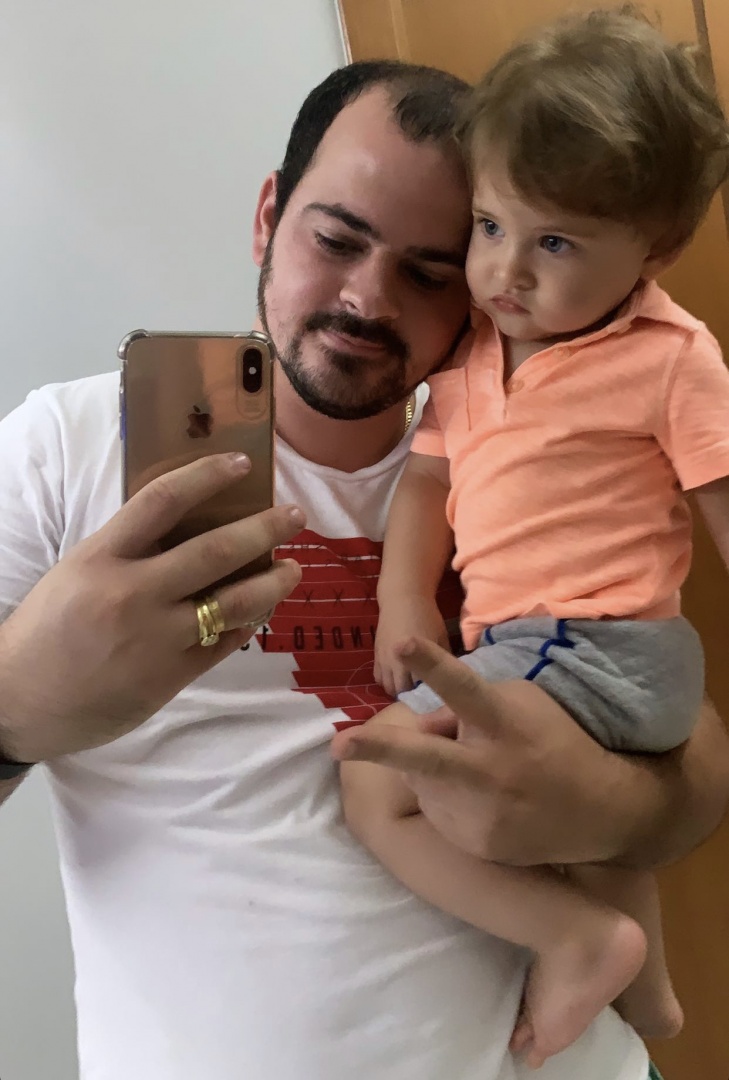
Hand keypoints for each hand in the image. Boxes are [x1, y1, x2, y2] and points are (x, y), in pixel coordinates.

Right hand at [0, 453, 303, 763]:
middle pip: (214, 551)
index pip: (162, 500)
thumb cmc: (49, 628)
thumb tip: (190, 525)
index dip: (207, 476)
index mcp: (102, 557)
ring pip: (233, 601)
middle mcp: (133, 592)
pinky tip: (262, 610)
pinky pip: (224, 643)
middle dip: (264, 530)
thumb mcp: (79, 572)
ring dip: (272, 582)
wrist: (20, 700)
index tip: (243, 463)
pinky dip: (248, 623)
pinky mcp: (170, 676)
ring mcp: (155, 637)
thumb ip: (129, 550)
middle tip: (295, 516)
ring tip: (292, 569)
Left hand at [333, 637, 648, 866]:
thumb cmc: (554, 740)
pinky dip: (447, 799)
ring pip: (423, 781)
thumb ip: (469, 705)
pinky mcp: (478, 844)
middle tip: (337, 744)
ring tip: (476, 770)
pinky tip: (484, 799)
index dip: (432, 664)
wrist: (603, 811)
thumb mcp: (520, 704)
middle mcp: (491, 770)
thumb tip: (422, 724)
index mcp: (504, 724)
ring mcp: (483, 813)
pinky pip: (439, 812)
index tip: (402, 641)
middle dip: (378, 749)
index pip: (464, 688)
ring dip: (430, 770)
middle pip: (427, 758)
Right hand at [374, 596, 448, 696]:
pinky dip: (387, 682)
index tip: (435, 692)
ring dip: (398, 689)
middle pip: (400, 691)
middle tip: (423, 690)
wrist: (403, 599)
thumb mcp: (441, 638)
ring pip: (387, 686)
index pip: (418, 688)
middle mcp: (395, 661)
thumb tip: (452, 678)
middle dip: (411, 694)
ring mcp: (383, 659)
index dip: (426, 693)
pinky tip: (397, 677)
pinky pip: (378, 677)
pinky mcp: (376, 655)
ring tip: (410, 685)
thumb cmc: (427, 617)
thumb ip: (445, 659)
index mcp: (414, 658)